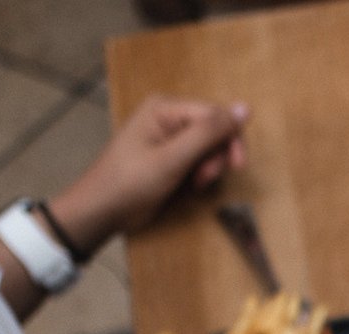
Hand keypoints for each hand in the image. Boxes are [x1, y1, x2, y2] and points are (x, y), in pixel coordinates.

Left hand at [52, 96, 248, 246]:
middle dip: (217, 156)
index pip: (216, 114)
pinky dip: (201, 174)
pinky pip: (200, 158)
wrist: (103, 210)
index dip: (231, 139)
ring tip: (194, 184)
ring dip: (210, 168)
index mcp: (166, 108)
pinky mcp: (172, 155)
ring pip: (211, 146)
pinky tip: (190, 185)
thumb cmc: (132, 182)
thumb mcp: (173, 158)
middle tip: (205, 178)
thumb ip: (209, 133)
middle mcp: (169, 117)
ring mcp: (170, 136)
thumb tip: (246, 108)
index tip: (236, 166)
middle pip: (216, 130)